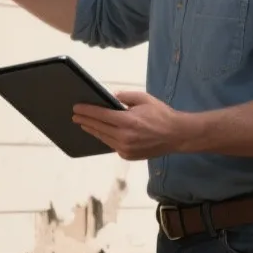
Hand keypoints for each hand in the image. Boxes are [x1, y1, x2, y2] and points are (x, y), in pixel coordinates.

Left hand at [72, 90, 196, 160]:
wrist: (177, 135)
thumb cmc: (161, 115)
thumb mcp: (144, 99)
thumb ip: (125, 96)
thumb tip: (110, 96)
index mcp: (128, 121)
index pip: (101, 115)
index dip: (86, 111)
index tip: (76, 108)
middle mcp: (124, 137)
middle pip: (98, 127)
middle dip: (85, 120)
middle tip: (75, 115)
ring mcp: (126, 148)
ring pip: (103, 138)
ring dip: (92, 130)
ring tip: (83, 123)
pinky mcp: (128, 155)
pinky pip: (111, 145)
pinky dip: (105, 138)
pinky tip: (99, 132)